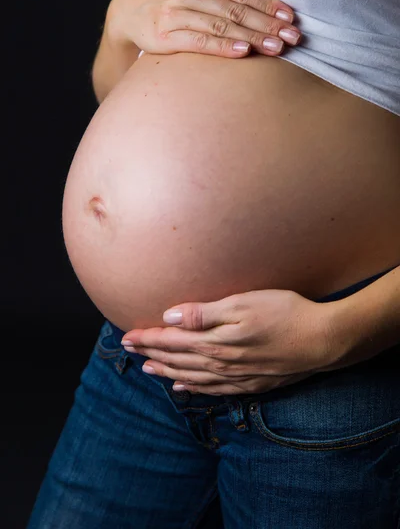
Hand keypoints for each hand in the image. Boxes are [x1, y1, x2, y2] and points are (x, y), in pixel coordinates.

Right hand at [107, 0, 300, 58]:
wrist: (126, 11)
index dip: (268, 4)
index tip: (290, 18)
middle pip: (235, 9)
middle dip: (267, 24)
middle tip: (292, 38)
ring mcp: (174, 13)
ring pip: (221, 26)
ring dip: (252, 38)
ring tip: (276, 48)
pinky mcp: (164, 37)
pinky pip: (199, 42)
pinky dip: (223, 47)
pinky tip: (243, 52)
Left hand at [121, 289, 340, 395]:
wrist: (322, 341)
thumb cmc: (284, 313)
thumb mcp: (242, 304)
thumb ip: (204, 314)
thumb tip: (170, 317)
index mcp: (215, 340)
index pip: (172, 340)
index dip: (148, 339)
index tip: (127, 336)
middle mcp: (220, 362)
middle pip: (178, 359)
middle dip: (151, 353)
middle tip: (129, 349)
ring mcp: (235, 375)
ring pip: (191, 375)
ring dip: (167, 371)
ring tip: (147, 369)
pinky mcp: (250, 382)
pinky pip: (213, 389)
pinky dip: (194, 388)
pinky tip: (184, 386)